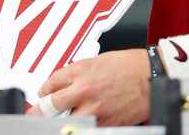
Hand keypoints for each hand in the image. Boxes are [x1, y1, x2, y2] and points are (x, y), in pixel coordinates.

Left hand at [28, 49, 150, 125]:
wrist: (152, 77)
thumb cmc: (131, 66)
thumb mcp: (99, 60)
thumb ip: (80, 72)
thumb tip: (66, 83)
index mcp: (81, 70)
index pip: (50, 84)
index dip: (44, 90)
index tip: (43, 95)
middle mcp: (84, 90)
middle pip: (49, 106)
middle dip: (40, 111)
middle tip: (36, 115)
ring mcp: (92, 110)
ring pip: (64, 122)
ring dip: (61, 121)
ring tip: (61, 120)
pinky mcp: (103, 123)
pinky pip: (85, 127)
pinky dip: (82, 125)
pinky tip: (83, 121)